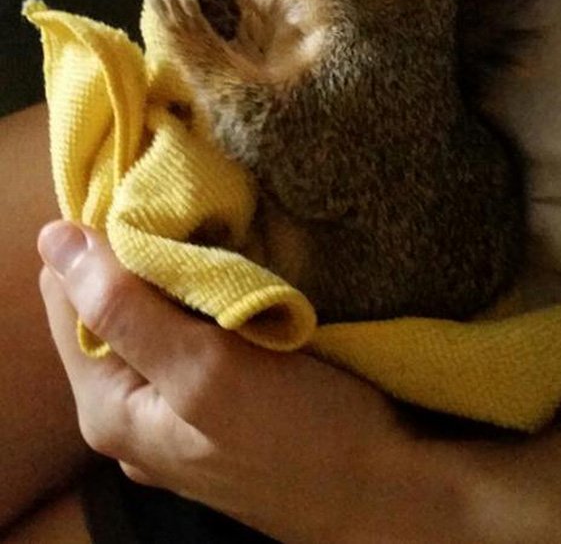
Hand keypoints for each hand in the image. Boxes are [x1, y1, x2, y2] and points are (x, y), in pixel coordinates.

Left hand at [38, 221, 560, 543]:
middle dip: (135, 255)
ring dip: (171, 273)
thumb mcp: (207, 371)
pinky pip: (185, 333)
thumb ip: (124, 310)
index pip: (66, 298)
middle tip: (183, 207)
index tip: (142, 193)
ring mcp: (172, 409)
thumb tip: (52, 238)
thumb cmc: (304, 433)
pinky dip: (200, 297)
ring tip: (210, 230)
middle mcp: (130, 411)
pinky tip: (229, 274)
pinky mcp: (212, 401)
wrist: (389, 486)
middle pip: (106, 309)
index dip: (96, 240)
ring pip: (149, 317)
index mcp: (108, 407)